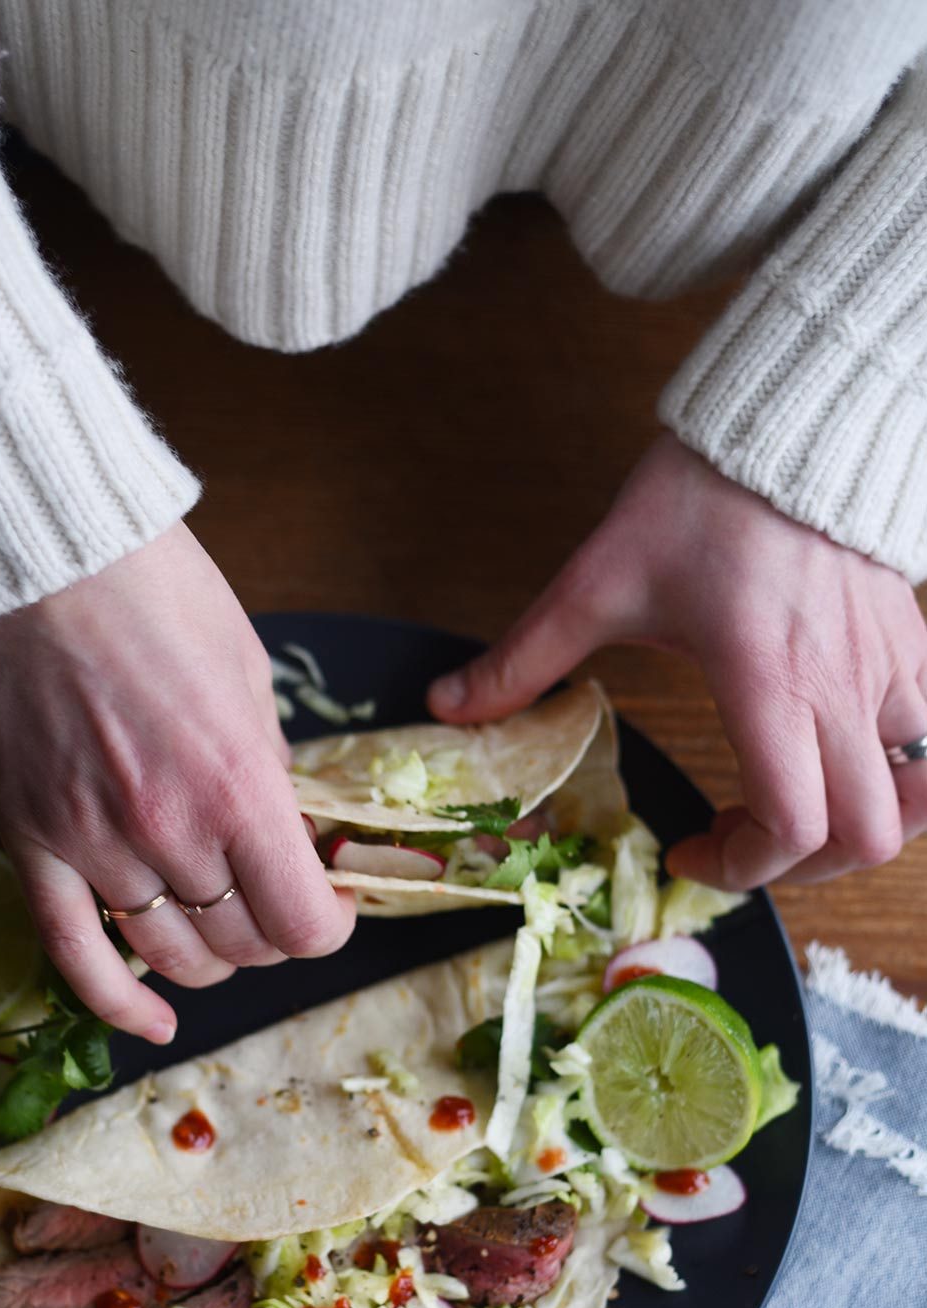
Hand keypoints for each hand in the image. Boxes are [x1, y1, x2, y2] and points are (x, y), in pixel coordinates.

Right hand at [0, 522, 353, 1042]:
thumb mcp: (252, 678)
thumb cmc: (159, 595)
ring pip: (170, 956)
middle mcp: (170, 831)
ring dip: (208, 960)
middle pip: (242, 946)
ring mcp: (94, 843)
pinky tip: (151, 1024)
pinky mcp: (32, 842)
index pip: (303, 923)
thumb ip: (266, 771)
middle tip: (270, 903)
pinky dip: (116, 1002)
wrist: (44, 558)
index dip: (327, 927)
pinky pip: (73, 955)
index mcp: (241, 786)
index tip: (326, 906)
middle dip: (270, 936)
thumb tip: (279, 833)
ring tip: (218, 934)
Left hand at [428, 434, 926, 887]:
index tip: (690, 850)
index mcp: (768, 683)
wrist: (789, 414)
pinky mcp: (913, 637)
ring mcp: (890, 663)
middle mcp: (843, 686)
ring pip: (917, 794)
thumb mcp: (597, 583)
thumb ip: (523, 657)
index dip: (744, 868)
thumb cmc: (701, 496)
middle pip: (865, 835)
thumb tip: (449, 704)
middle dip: (803, 869)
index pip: (795, 826)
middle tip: (745, 848)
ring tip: (801, 816)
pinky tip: (838, 757)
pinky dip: (898, 770)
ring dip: (860, 825)